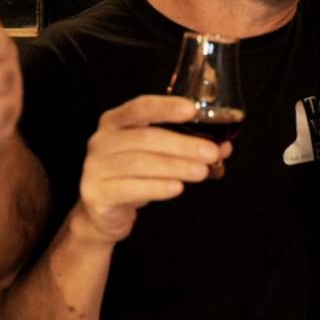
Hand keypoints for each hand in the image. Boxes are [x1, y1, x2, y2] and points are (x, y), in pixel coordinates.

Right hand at [73, 95, 231, 244]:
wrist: (101, 212)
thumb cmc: (132, 176)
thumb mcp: (155, 157)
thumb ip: (186, 148)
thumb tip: (224, 146)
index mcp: (115, 121)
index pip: (141, 107)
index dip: (166, 107)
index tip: (193, 110)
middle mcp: (101, 140)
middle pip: (146, 138)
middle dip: (182, 145)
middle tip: (211, 153)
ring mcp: (95, 166)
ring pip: (140, 163)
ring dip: (175, 167)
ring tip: (201, 172)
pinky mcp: (96, 192)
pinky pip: (130, 188)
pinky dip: (156, 187)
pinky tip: (177, 188)